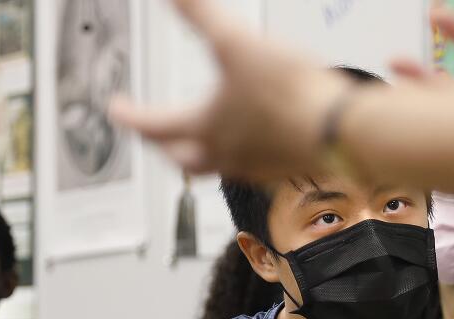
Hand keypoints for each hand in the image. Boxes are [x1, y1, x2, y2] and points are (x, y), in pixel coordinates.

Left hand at [108, 0, 349, 178]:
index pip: (153, 125)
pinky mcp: (279, 168)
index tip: (116, 109)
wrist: (338, 130)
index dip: (130, 115)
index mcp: (204, 127)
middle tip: (152, 134)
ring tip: (198, 141)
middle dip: (161, 144)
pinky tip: (247, 141)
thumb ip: (200, 15)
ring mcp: (252, 166)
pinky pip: (247, 167)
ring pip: (213, 168)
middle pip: (178, 158)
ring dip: (198, 154)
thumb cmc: (289, 94)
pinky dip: (237, 154)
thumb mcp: (236, 42)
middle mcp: (223, 154)